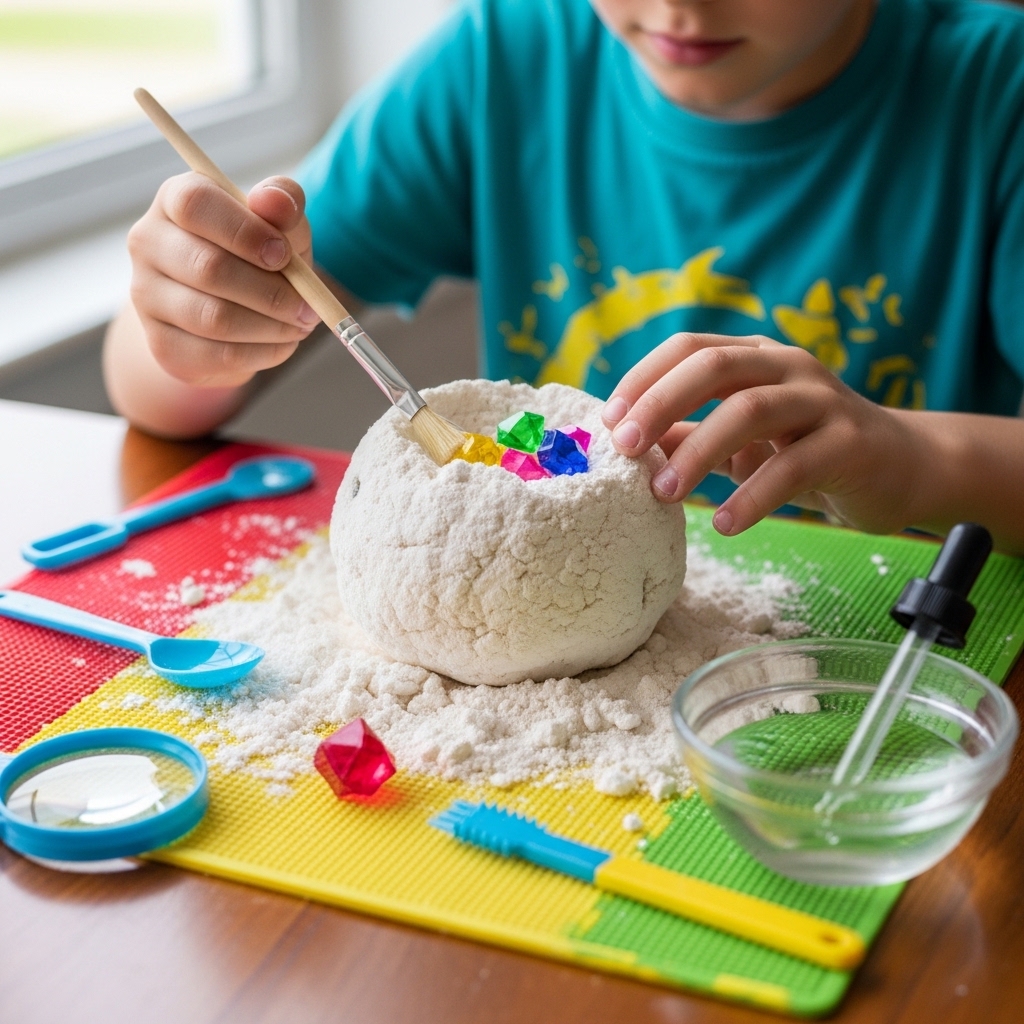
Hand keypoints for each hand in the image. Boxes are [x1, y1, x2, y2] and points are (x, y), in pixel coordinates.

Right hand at [126, 173, 319, 387]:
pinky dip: (263, 352)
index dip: (245, 231)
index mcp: (175, 199)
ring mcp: (147, 295)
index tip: (283, 255)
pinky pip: (218, 354)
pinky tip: (282, 343)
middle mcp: (149, 243)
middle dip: (272, 292)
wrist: (232, 312)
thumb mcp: (279, 224)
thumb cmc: (259, 255)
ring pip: (214, 318)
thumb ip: (283, 203)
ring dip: (272, 326)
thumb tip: (273, 199)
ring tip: (300, 325)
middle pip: (208, 268)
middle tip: (309, 307)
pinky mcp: (162, 343)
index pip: (195, 204)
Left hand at [601, 332, 923, 536]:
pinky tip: (725, 524)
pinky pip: (792, 468)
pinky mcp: (850, 443)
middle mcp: (788, 366)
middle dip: (660, 404)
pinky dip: (752, 498)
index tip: (609, 424)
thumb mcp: (739, 439)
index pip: (689, 348)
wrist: (901, 468)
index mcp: (755, 356)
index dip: (643, 379)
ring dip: (698, 452)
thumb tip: (623, 444)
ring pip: (750, 410)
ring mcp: (823, 400)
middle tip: (624, 449)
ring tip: (663, 494)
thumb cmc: (805, 450)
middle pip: (713, 367)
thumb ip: (688, 434)